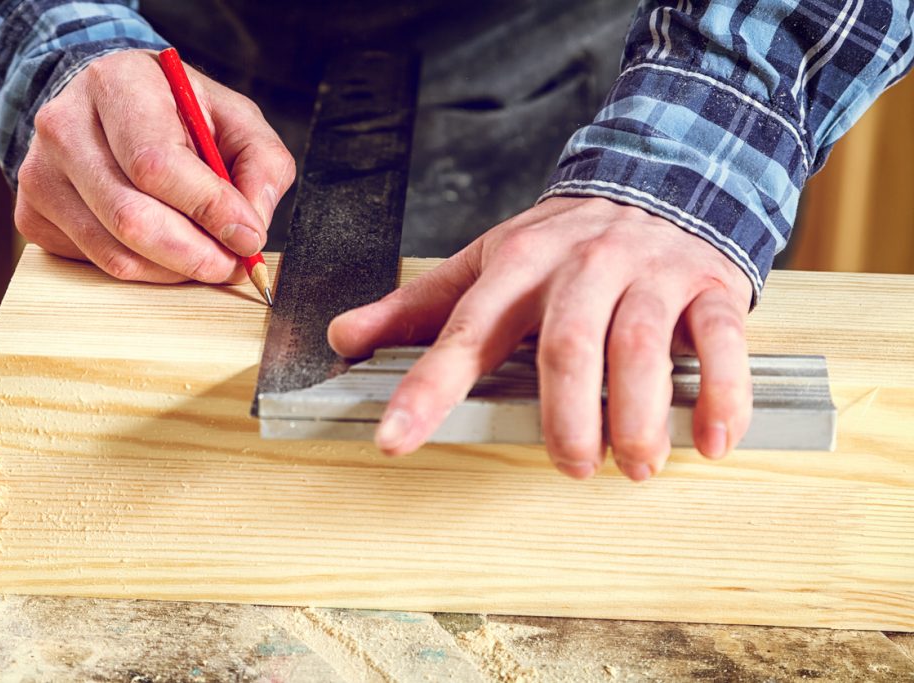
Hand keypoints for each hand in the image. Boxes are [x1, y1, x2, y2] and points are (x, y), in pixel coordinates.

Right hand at [15, 49, 294, 283]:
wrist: (108, 104)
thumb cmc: (177, 112)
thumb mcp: (236, 119)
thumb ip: (261, 165)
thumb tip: (249, 229)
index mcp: (117, 83)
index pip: (156, 163)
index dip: (208, 209)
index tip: (248, 236)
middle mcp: (65, 125)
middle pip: (132, 218)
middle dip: (195, 255)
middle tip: (232, 265)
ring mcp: (40, 173)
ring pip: (116, 253)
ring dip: (174, 270)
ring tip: (206, 256)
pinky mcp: (33, 214)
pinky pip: (97, 265)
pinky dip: (145, 271)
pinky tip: (164, 247)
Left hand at [328, 197, 753, 480]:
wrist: (662, 178)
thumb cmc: (564, 241)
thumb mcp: (486, 262)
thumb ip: (419, 307)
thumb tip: (344, 336)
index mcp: (515, 265)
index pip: (462, 332)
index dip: (426, 390)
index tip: (394, 441)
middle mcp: (580, 267)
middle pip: (567, 346)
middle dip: (567, 417)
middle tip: (572, 466)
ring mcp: (648, 273)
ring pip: (641, 347)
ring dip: (639, 418)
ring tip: (636, 465)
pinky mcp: (707, 285)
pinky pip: (721, 340)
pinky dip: (723, 394)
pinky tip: (713, 440)